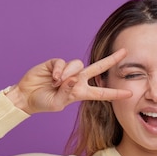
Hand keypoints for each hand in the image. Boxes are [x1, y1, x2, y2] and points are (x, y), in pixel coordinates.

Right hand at [7, 48, 131, 113]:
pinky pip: (63, 62)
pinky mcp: (56, 64)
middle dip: (111, 60)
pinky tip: (52, 78)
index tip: (130, 93)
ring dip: (68, 74)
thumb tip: (73, 79)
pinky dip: (59, 70)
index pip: (102, 93)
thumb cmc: (43, 103)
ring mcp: (67, 71)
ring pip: (77, 64)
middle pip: (98, 68)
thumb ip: (67, 93)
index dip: (115, 93)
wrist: (26, 96)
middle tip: (124, 52)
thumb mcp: (57, 104)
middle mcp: (77, 80)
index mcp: (81, 92)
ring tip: (57, 83)